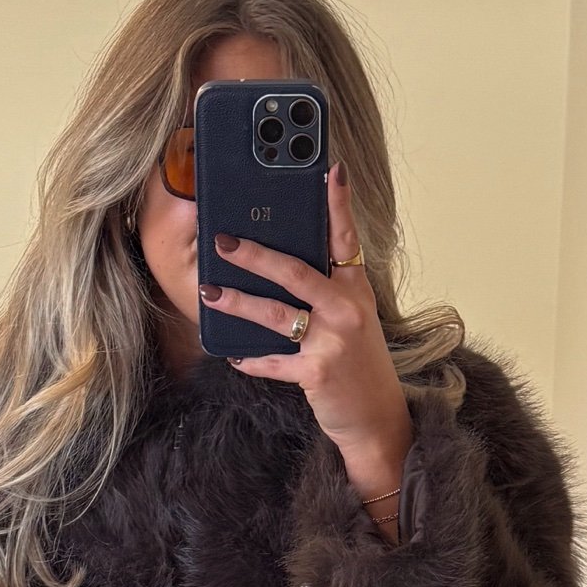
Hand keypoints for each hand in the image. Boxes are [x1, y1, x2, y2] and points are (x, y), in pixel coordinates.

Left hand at [199, 161, 412, 499]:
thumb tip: (275, 266)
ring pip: (276, 314)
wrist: (376, 416)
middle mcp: (347, 309)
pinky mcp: (317, 372)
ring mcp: (332, 341)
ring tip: (210, 292)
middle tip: (224, 240)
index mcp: (355, 289)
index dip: (338, 203)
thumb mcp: (352, 318)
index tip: (329, 170)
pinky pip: (273, 361)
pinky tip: (232, 353)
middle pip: (297, 272)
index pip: (346, 238)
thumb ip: (325, 291)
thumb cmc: (357, 362)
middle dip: (256, 255)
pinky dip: (251, 359)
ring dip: (239, 302)